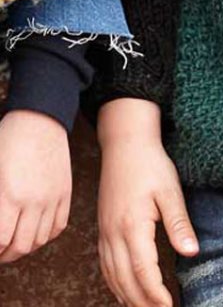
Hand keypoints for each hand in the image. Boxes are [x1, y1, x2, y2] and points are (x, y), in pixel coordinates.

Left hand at [0, 109, 71, 262]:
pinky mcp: (65, 191)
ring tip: (14, 243)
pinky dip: (46, 235)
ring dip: (25, 247)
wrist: (40, 118)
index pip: (1, 241)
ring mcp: (53, 197)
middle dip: (6, 255)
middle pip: (21, 246)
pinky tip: (36, 231)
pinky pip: (59, 226)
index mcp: (10, 196)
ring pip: (41, 239)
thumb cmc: (9, 140)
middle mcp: (34, 201)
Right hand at [97, 98, 198, 306]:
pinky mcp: (103, 228)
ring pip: (112, 276)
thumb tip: (192, 252)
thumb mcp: (170, 190)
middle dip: (142, 302)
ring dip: (127, 296)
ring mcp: (105, 232)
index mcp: (132, 226)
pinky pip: (105, 265)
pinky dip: (115, 283)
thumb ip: (179, 224)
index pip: (143, 271)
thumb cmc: (150, 164)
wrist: (125, 144)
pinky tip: (124, 289)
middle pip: (125, 280)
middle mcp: (113, 234)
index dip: (155, 294)